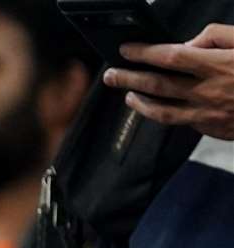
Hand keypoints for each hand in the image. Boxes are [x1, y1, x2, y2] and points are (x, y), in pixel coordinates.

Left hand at [109, 24, 233, 138]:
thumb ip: (215, 37)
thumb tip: (187, 44)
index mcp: (218, 66)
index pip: (170, 57)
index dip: (144, 53)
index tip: (127, 49)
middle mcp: (208, 92)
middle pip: (157, 84)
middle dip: (129, 78)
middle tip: (109, 74)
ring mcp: (208, 114)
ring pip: (162, 110)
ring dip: (138, 102)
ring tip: (126, 93)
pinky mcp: (211, 129)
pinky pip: (180, 121)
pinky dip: (162, 113)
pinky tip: (152, 107)